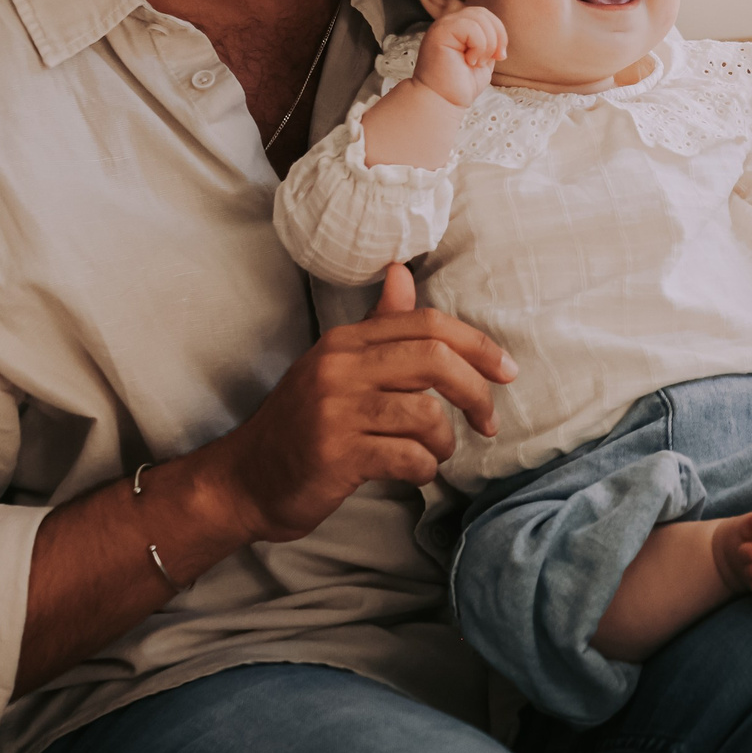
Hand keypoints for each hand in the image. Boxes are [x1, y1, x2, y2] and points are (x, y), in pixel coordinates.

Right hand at [208, 262, 515, 541]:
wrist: (245, 480)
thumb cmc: (303, 423)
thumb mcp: (335, 366)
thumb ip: (377, 324)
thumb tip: (402, 272)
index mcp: (345, 341)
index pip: (428, 324)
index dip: (478, 345)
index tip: (507, 371)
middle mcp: (339, 367)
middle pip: (435, 361)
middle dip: (476, 392)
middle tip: (489, 421)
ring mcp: (335, 410)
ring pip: (426, 415)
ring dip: (444, 442)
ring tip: (434, 453)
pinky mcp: (336, 455)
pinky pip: (408, 458)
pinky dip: (424, 469)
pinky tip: (414, 472)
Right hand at [411, 5, 506, 109]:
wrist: (442, 101)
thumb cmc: (460, 84)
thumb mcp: (483, 58)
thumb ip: (489, 41)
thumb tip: (500, 32)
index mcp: (458, 27)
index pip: (485, 14)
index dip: (499, 32)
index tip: (500, 56)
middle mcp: (449, 23)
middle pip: (483, 13)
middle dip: (497, 36)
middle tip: (492, 59)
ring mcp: (443, 26)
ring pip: (478, 18)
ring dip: (487, 44)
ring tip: (476, 62)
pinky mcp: (440, 32)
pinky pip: (470, 26)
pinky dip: (478, 46)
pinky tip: (469, 61)